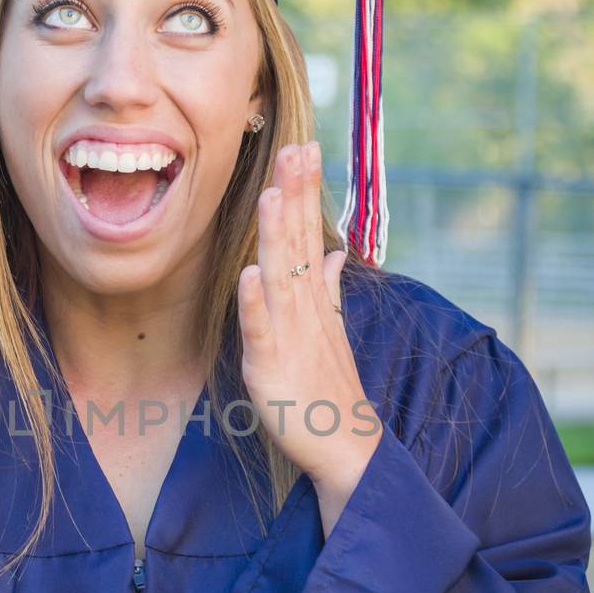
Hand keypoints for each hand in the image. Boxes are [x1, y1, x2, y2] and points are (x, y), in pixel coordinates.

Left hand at [237, 140, 382, 505]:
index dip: (305, 193)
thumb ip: (329, 289)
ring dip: (277, 235)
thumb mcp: (329, 331)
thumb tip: (337, 254)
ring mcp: (289, 335)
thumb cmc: (330, 388)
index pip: (309, 235)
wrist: (345, 445)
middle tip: (297, 147)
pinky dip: (255, 303)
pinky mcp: (272, 365)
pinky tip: (249, 274)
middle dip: (296, 196)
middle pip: (298, 243)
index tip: (305, 147)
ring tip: (271, 192)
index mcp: (313, 299)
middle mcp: (304, 309)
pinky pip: (262, 330)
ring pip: (281, 277)